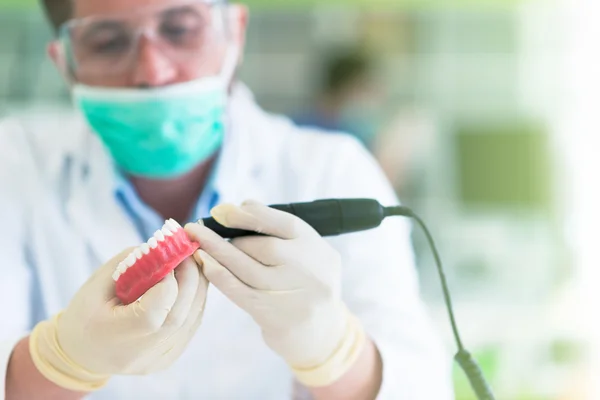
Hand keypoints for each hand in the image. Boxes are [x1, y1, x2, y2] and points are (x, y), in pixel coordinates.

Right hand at [29, 248, 207, 391]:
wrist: (80, 355)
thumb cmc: (85, 315)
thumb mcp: (96, 283)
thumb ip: (131, 263)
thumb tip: (164, 247)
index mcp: (116, 334)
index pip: (159, 304)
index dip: (169, 278)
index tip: (168, 257)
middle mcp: (141, 353)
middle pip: (181, 312)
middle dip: (191, 277)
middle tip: (189, 253)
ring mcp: (158, 360)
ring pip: (192, 318)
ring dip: (198, 288)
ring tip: (191, 266)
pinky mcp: (169, 359)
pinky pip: (191, 326)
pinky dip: (194, 303)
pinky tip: (189, 287)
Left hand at [185, 200, 365, 385]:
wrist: (320, 331)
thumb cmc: (305, 282)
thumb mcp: (305, 253)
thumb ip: (277, 230)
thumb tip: (236, 207)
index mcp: (318, 249)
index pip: (285, 224)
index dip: (251, 215)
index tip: (222, 211)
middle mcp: (308, 270)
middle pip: (263, 246)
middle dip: (231, 236)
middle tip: (207, 230)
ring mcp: (290, 294)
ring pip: (246, 266)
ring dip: (216, 250)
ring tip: (196, 238)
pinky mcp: (271, 314)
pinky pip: (238, 289)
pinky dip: (217, 273)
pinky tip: (202, 261)